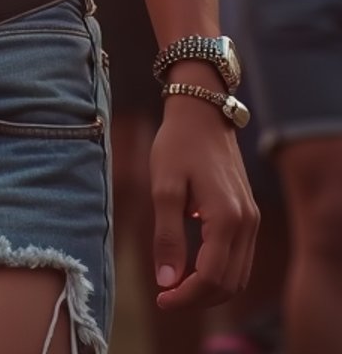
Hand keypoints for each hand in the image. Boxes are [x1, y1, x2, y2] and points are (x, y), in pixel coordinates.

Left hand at [150, 98, 258, 311]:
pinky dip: (221, 273)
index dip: (186, 296)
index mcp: (227, 217)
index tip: (161, 299)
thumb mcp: (164, 187)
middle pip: (229, 284)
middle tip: (167, 297)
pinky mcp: (249, 215)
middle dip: (198, 298)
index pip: (211, 277)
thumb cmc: (178, 145)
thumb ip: (167, 236)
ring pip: (239, 276)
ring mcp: (252, 219)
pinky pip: (240, 259)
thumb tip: (167, 281)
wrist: (202, 113)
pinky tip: (194, 268)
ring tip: (178, 287)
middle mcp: (247, 222)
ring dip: (211, 290)